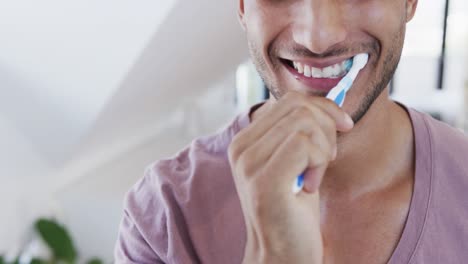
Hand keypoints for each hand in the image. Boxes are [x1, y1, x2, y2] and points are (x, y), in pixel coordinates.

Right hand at [228, 91, 353, 263]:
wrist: (283, 254)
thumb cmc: (293, 210)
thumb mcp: (297, 162)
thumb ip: (301, 131)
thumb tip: (330, 102)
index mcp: (245, 141)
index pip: (289, 100)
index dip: (323, 108)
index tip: (343, 126)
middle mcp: (240, 148)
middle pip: (299, 106)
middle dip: (327, 127)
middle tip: (327, 158)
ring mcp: (249, 164)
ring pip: (305, 123)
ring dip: (324, 148)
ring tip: (316, 174)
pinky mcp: (264, 181)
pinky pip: (305, 145)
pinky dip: (319, 162)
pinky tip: (311, 184)